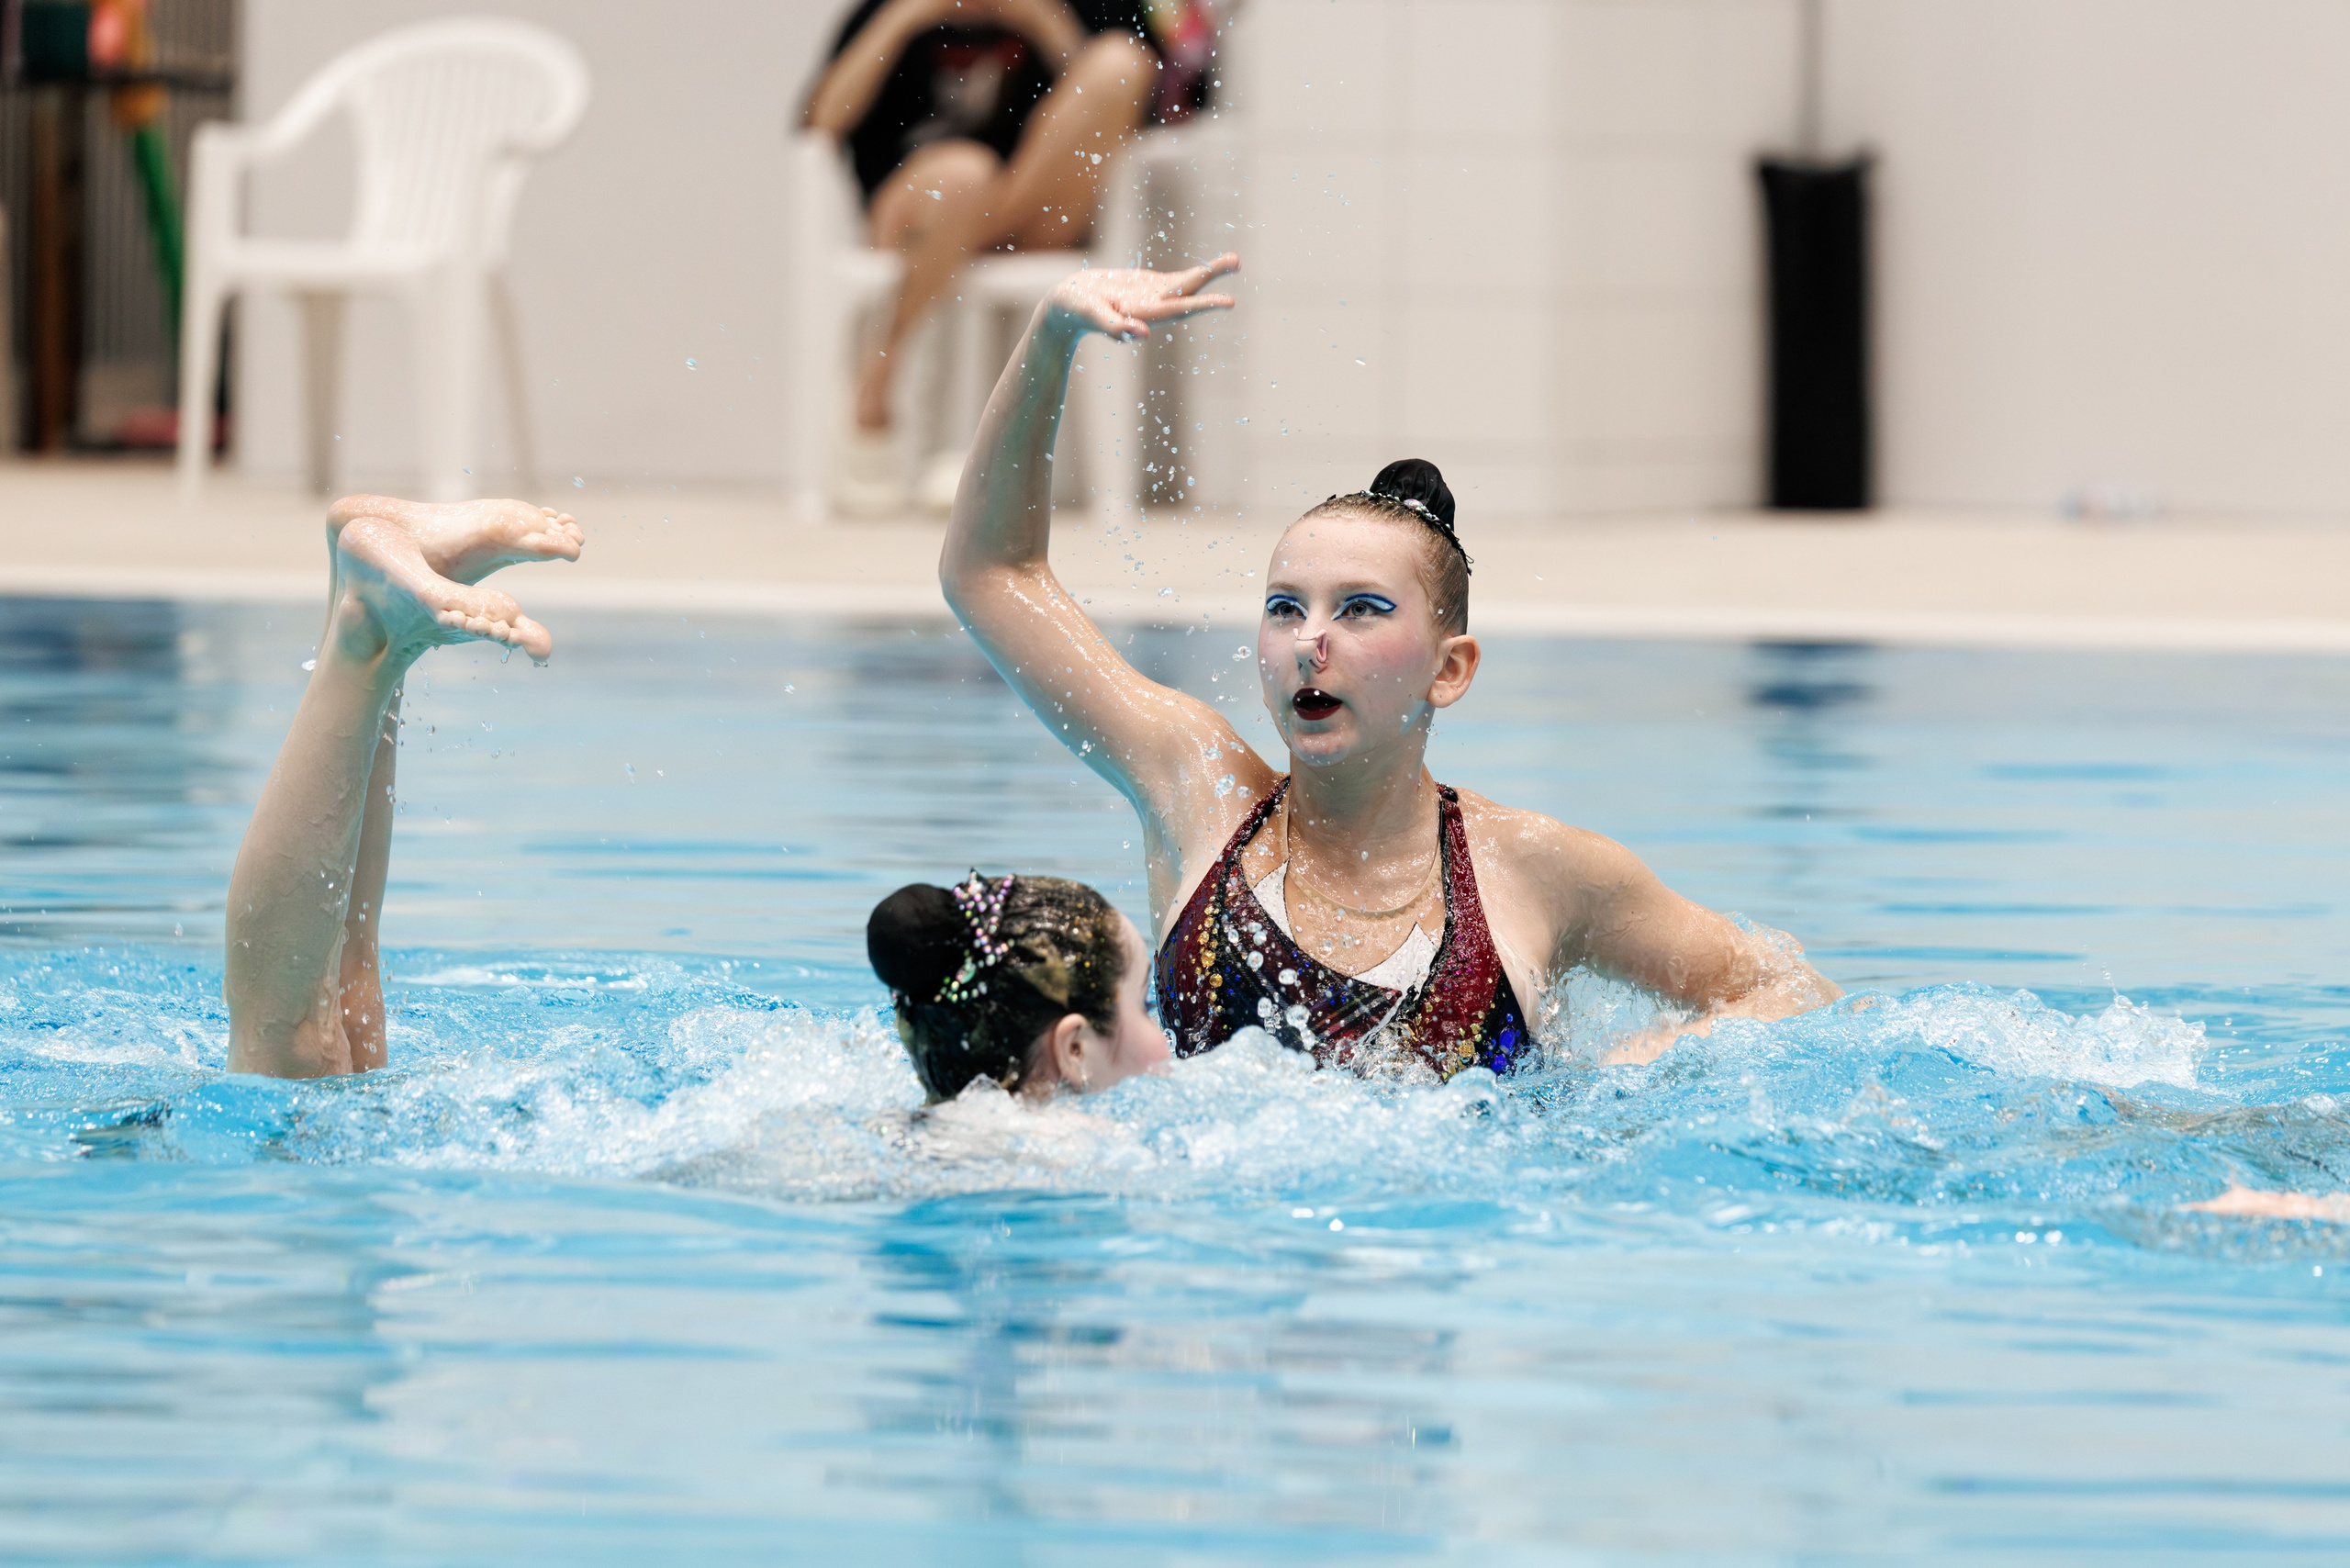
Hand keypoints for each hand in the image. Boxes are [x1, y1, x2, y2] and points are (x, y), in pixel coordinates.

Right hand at [1043, 254, 1240, 342]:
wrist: (1066, 307)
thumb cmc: (1074, 310)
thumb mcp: (1091, 315)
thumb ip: (1115, 327)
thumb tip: (1143, 336)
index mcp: (1142, 316)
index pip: (1179, 309)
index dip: (1203, 304)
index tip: (1229, 301)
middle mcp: (1154, 308)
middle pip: (1189, 293)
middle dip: (1212, 277)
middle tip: (1236, 262)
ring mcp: (1153, 298)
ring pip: (1186, 284)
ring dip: (1210, 273)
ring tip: (1234, 260)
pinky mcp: (1148, 288)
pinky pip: (1176, 281)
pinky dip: (1195, 274)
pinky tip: (1213, 267)